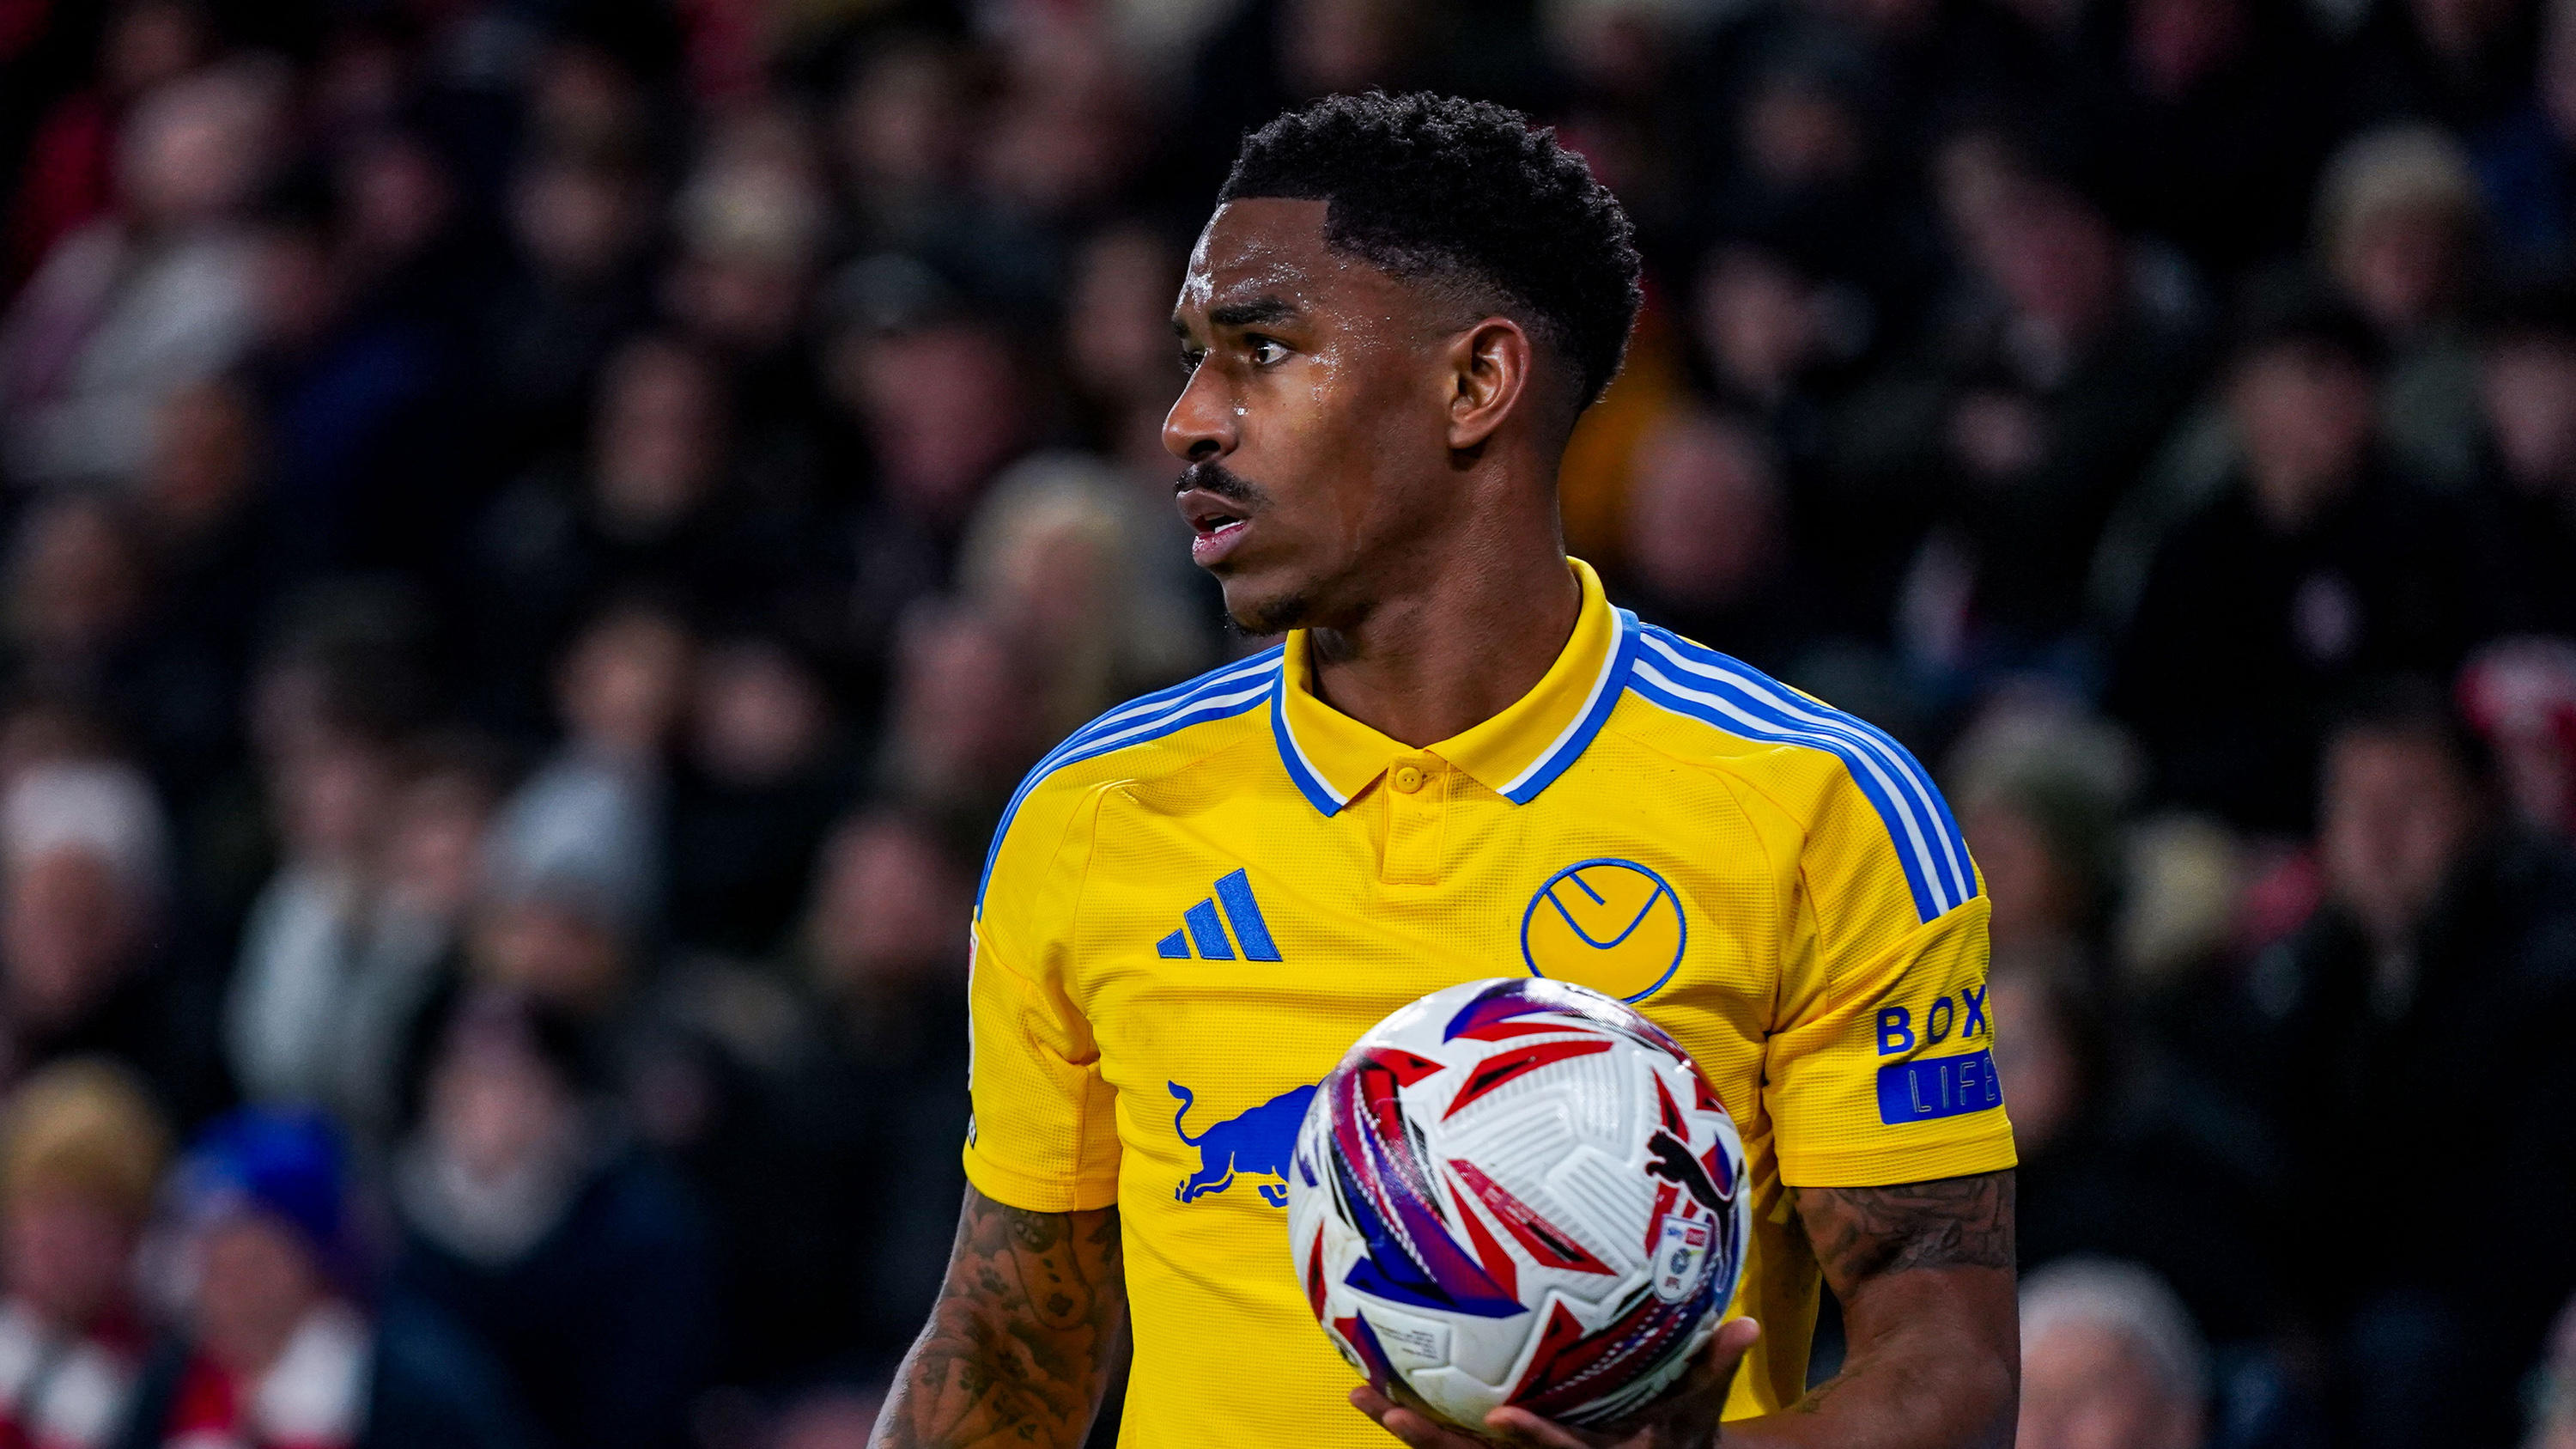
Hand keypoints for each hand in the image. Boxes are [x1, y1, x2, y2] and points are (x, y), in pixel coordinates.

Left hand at [1350, 1317, 1761, 1448]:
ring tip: (1363, 1396)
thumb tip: (1748, 1324)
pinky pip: (1457, 1444)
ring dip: (1411, 1432)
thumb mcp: (1702, 1407)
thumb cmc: (1682, 1435)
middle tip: (1388, 1409)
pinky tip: (1379, 1393)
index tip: (1499, 1416)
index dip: (1533, 1441)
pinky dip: (1421, 1424)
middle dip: (1437, 1442)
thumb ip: (1716, 1367)